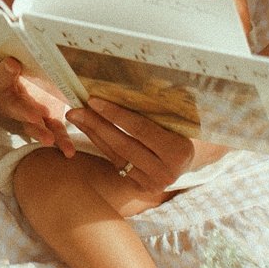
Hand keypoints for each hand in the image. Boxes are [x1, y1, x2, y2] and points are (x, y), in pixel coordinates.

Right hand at [0, 56, 74, 154]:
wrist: (30, 68)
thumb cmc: (20, 58)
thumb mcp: (17, 54)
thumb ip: (17, 59)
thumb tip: (13, 63)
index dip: (3, 74)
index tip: (12, 64)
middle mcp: (7, 102)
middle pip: (13, 108)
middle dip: (24, 112)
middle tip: (33, 116)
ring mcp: (26, 113)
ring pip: (31, 125)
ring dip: (40, 132)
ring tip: (49, 140)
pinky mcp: (45, 119)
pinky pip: (53, 131)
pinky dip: (61, 141)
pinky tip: (69, 152)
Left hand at [66, 96, 196, 192]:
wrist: (193, 156)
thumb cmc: (184, 126)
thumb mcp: (180, 113)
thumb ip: (163, 101)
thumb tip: (142, 80)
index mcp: (178, 151)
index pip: (140, 129)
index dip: (115, 114)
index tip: (93, 100)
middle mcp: (166, 172)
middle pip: (123, 144)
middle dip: (96, 125)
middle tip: (74, 109)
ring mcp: (153, 184)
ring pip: (116, 155)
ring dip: (93, 135)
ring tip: (76, 117)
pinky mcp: (141, 188)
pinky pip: (116, 163)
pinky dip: (101, 146)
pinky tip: (89, 130)